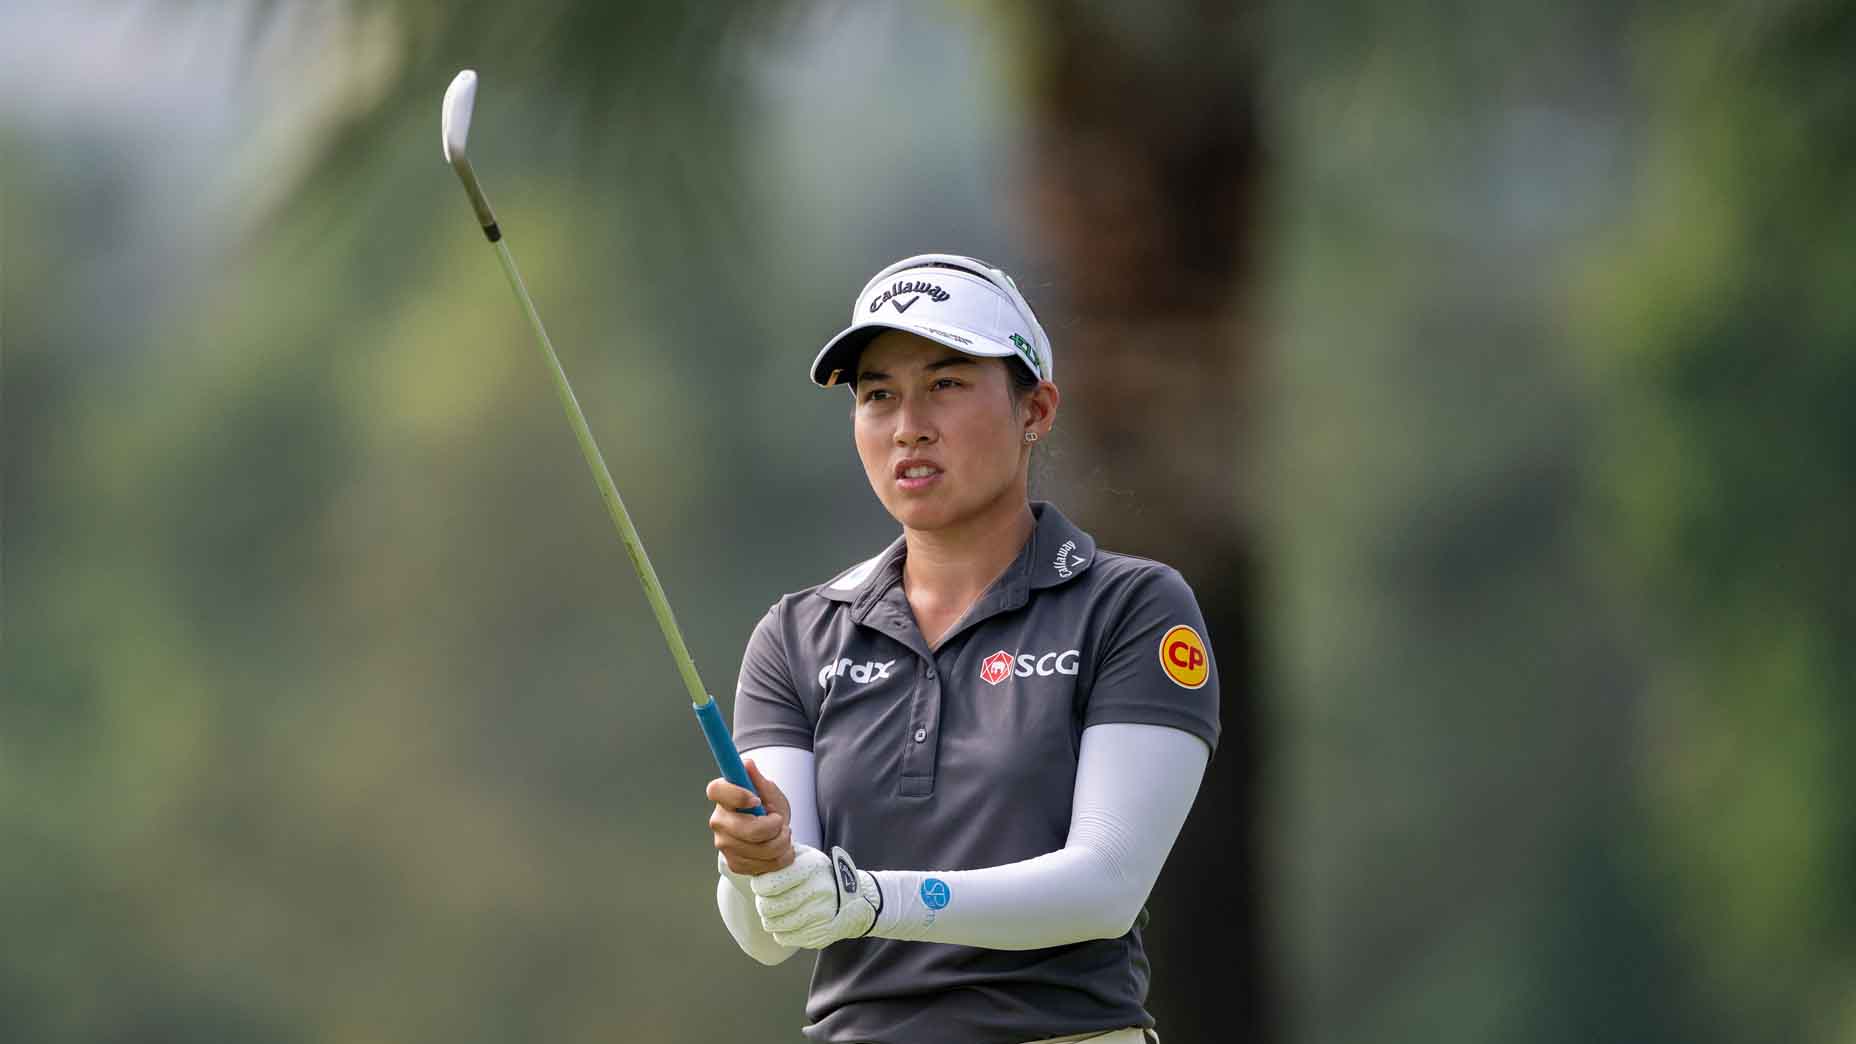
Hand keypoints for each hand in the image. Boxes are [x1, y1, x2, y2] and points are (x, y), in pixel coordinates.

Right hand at [707, 758, 793, 875]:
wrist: (769, 834)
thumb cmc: (766, 807)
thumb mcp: (767, 791)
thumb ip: (758, 780)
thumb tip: (747, 764)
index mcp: (722, 797)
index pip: (717, 791)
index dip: (737, 795)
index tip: (757, 800)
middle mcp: (719, 822)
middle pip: (747, 830)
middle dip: (774, 827)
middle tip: (780, 821)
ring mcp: (725, 845)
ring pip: (762, 850)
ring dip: (782, 842)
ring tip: (783, 834)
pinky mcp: (735, 863)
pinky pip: (765, 865)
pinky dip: (781, 858)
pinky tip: (780, 849)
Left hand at [751, 844, 882, 948]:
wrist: (855, 900)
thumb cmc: (820, 875)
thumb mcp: (806, 856)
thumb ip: (781, 855)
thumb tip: (751, 858)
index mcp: (811, 867)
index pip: (768, 884)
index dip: (759, 886)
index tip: (762, 885)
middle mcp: (817, 891)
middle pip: (767, 907)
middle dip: (763, 904)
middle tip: (769, 900)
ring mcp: (819, 915)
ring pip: (773, 924)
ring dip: (771, 919)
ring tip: (779, 911)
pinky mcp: (818, 934)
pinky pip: (784, 938)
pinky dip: (782, 931)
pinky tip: (791, 922)